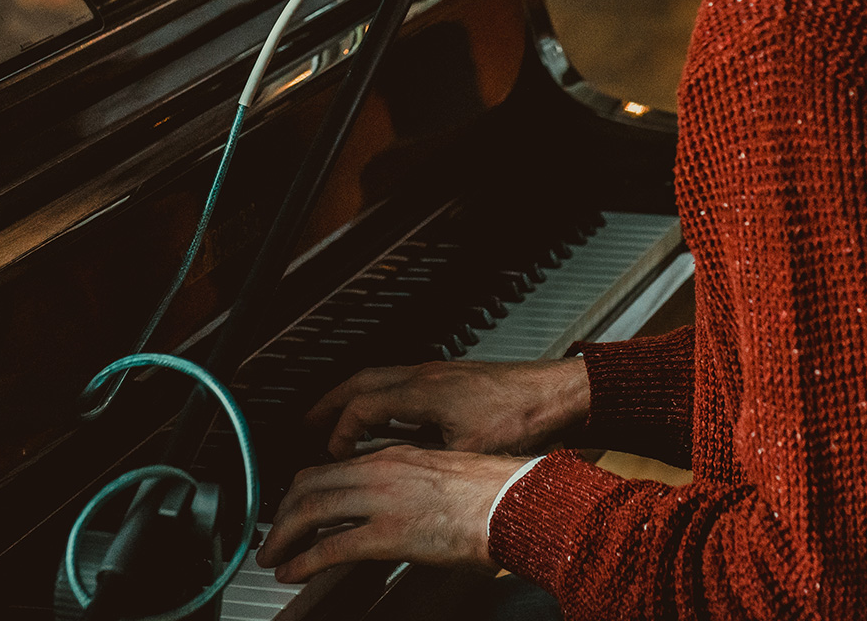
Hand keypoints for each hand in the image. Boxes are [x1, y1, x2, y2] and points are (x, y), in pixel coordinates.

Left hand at [256, 446, 525, 582]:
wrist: (517, 500)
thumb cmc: (492, 492)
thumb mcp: (440, 475)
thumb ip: (410, 484)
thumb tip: (394, 506)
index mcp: (395, 455)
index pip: (331, 465)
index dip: (302, 487)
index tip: (291, 505)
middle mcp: (382, 470)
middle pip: (310, 482)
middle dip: (282, 509)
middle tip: (271, 534)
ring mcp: (384, 500)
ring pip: (312, 509)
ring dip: (284, 534)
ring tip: (272, 554)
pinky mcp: (391, 533)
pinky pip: (332, 546)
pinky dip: (304, 559)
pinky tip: (293, 571)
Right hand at [307, 358, 588, 459]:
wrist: (559, 394)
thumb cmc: (523, 417)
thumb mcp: (468, 453)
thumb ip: (429, 468)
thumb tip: (402, 492)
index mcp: (421, 392)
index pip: (360, 407)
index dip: (339, 433)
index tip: (330, 454)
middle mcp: (425, 376)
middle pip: (360, 382)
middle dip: (330, 404)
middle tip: (307, 424)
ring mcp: (439, 375)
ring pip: (381, 379)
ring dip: (355, 400)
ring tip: (339, 422)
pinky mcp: (454, 381)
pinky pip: (402, 385)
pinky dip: (383, 401)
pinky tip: (389, 423)